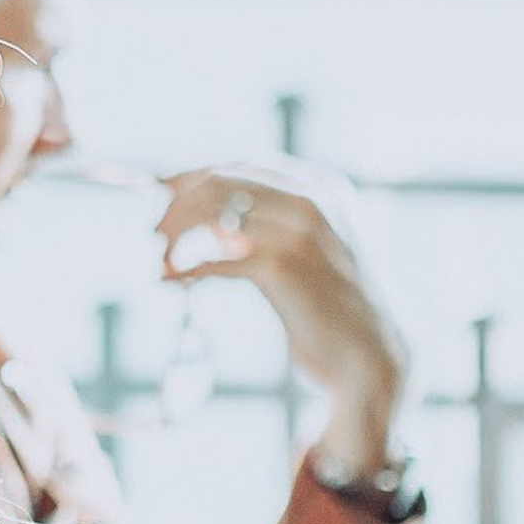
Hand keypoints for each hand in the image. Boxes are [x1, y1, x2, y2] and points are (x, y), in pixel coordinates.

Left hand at [155, 159, 408, 473]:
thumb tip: (205, 220)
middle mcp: (312, 199)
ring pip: (213, 213)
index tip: (155, 196)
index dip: (187, 178)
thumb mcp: (307, 252)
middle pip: (218, 181)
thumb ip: (269, 228)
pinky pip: (216, 259)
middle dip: (175, 206)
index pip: (236, 164)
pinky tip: (170, 284)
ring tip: (159, 264)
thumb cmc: (330, 308)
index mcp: (318, 187)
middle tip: (153, 238)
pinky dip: (185, 270)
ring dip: (175, 237)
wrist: (370, 358)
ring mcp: (301, 232)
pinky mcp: (284, 269)